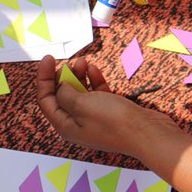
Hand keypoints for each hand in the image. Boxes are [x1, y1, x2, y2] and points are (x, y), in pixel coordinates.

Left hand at [36, 56, 178, 157]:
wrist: (147, 133)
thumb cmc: (112, 121)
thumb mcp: (81, 105)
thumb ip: (65, 94)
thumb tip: (60, 87)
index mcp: (65, 126)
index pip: (46, 100)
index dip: (43, 78)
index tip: (48, 58)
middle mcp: (77, 123)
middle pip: (62, 95)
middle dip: (63, 76)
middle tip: (71, 62)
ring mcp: (94, 117)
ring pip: (80, 92)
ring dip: (79, 75)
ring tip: (84, 62)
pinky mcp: (110, 111)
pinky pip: (96, 93)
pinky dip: (93, 81)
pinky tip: (94, 70)